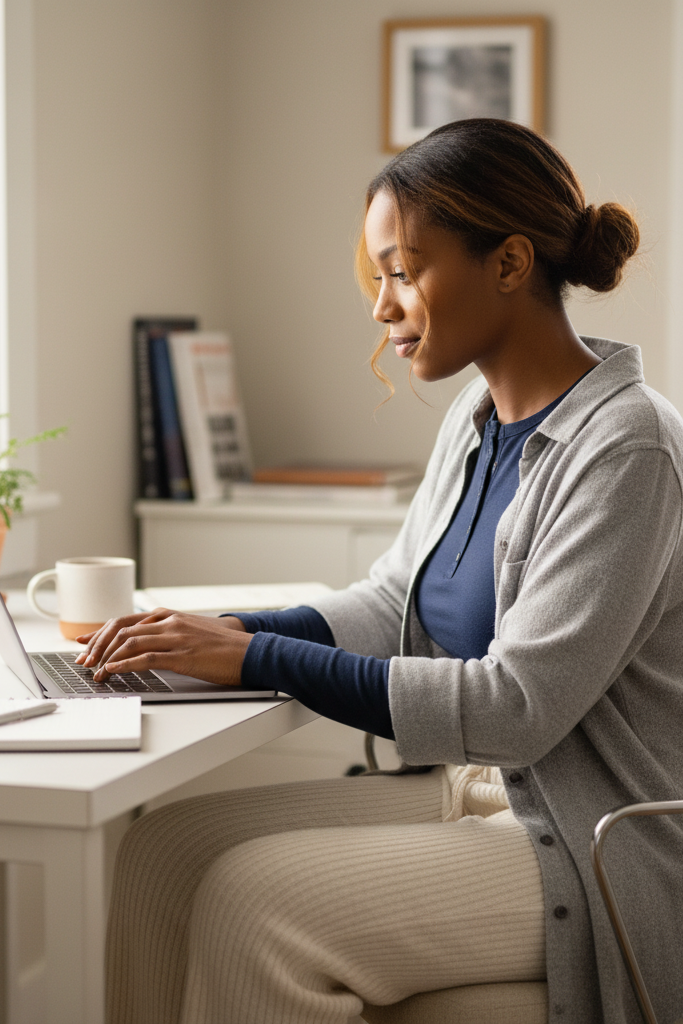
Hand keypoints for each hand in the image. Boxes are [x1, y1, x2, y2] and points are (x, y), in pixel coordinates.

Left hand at [74, 608, 251, 685]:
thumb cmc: (224, 646)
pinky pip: (145, 658)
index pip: (125, 620)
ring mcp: (175, 638)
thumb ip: (169, 635)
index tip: (84, 642)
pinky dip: (123, 665)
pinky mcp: (182, 656)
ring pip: (129, 643)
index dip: (100, 632)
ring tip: (95, 672)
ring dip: (106, 658)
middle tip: (83, 660)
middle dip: (97, 645)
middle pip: (121, 629)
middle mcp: (169, 622)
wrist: (251, 651)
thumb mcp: (192, 633)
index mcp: (170, 616)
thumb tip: (146, 648)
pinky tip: (113, 672)